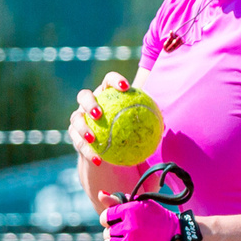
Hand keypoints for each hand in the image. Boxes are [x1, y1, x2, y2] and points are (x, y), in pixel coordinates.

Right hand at [69, 88, 138, 203]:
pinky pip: (78, 143)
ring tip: (92, 138)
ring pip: (75, 119)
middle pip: (84, 96)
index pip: (109, 81)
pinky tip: (98, 160)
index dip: (115, 80)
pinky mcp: (74, 136)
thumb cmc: (130, 133)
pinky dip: (87, 151)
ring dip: (82, 127)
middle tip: (99, 114)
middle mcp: (89, 104)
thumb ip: (149, 124)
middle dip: (89, 103)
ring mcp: (79, 119)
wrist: (113, 150)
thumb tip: (165, 124)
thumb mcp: (141, 128)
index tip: (126, 87)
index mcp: (106, 94)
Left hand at [104, 197, 196, 240]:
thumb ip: (120, 201)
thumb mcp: (142, 205)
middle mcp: (130, 226)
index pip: (105, 217)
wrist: (181, 237)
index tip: (115, 223)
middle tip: (125, 235)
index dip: (108, 221)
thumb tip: (100, 194)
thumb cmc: (160, 220)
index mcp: (130, 210)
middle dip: (113, 234)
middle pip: (107, 232)